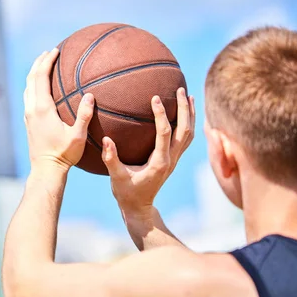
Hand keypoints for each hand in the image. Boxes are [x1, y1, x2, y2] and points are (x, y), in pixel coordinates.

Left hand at [24, 48, 94, 170]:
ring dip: (35, 74)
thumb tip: (90, 96)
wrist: (46, 169)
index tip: (55, 50)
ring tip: (43, 65)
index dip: (47, 61)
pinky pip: (28, 97)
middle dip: (39, 62)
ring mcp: (28, 115)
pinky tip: (42, 88)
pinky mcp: (28, 122)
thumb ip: (84, 115)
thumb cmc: (63, 154)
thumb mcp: (78, 135)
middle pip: (31, 78)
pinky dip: (34, 86)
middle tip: (49, 52)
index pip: (41, 77)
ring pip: (28, 87)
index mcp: (42, 108)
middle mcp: (32, 109)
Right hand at [101, 88, 194, 215]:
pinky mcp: (173, 159)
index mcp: (159, 162)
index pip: (165, 133)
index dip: (161, 115)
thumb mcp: (116, 177)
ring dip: (190, 113)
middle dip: (184, 108)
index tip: (155, 98)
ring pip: (189, 133)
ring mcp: (175, 159)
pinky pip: (185, 138)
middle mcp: (171, 159)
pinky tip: (185, 111)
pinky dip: (188, 122)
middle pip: (184, 130)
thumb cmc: (126, 192)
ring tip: (187, 95)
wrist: (139, 207)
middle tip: (178, 89)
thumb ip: (112, 158)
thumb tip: (107, 139)